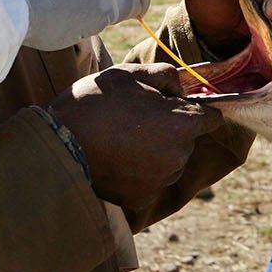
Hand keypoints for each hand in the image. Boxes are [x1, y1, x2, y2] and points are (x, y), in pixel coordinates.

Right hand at [47, 63, 222, 208]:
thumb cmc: (97, 103)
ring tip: (121, 138)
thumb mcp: (132, 74)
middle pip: (187, 140)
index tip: (175, 106)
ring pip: (169, 162)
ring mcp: (161, 180)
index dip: (195, 108)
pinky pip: (149, 181)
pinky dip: (138, 172)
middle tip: (136, 118)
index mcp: (183, 124)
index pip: (212, 118)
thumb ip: (167, 76)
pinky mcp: (141, 198)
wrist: (59, 142)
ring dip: (156, 152)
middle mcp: (179, 156)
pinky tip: (115, 158)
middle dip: (171, 129)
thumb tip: (180, 90)